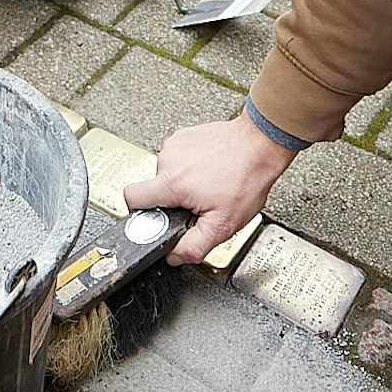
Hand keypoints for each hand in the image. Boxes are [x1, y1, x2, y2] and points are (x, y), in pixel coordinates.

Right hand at [123, 112, 297, 265]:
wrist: (260, 144)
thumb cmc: (246, 178)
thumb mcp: (223, 225)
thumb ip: (194, 246)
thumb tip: (174, 256)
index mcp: (172, 183)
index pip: (131, 198)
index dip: (138, 213)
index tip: (152, 219)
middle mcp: (168, 159)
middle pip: (152, 188)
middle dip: (170, 201)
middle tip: (196, 204)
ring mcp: (175, 144)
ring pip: (166, 173)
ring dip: (182, 183)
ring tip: (207, 185)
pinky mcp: (184, 136)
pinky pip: (177, 157)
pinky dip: (189, 166)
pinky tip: (209, 170)